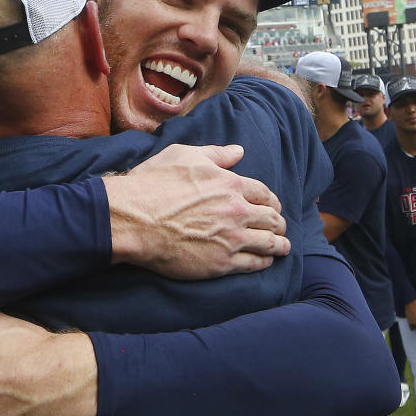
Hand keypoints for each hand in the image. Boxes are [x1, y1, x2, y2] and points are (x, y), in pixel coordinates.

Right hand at [104, 143, 289, 279]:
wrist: (133, 219)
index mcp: (231, 184)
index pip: (264, 194)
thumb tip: (239, 151)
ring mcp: (231, 238)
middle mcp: (237, 211)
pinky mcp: (221, 262)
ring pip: (269, 243)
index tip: (271, 206)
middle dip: (279, 223)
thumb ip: (216, 154)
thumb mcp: (184, 156)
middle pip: (272, 219)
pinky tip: (265, 261)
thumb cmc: (153, 183)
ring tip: (282, 247)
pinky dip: (264, 262)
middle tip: (278, 227)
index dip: (271, 201)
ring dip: (279, 245)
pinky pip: (254, 264)